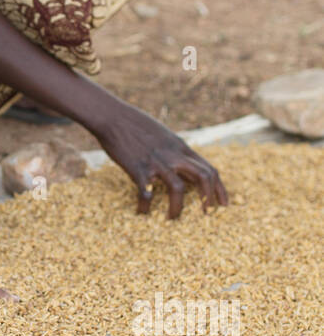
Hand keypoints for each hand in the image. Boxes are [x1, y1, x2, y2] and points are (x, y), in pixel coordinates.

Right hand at [96, 103, 228, 218]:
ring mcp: (157, 162)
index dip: (219, 188)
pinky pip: (146, 194)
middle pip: (203, 176)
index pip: (209, 169)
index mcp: (181, 147)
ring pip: (178, 188)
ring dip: (177, 208)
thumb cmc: (135, 124)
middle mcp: (173, 155)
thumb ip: (175, 150)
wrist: (113, 117)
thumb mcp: (163, 135)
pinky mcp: (139, 169)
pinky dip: (145, 207)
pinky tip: (142, 212)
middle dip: (208, 198)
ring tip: (172, 219)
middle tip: (207, 214)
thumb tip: (183, 164)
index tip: (222, 203)